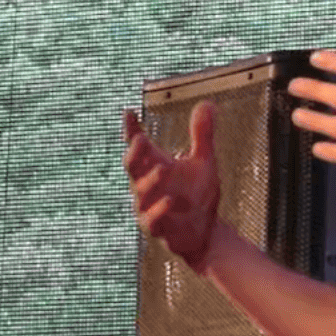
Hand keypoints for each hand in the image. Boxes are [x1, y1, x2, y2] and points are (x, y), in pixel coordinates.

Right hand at [122, 102, 221, 272]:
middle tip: (140, 139)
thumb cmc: (198, 196)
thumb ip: (202, 135)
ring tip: (164, 168)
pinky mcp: (158, 228)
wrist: (206, 233)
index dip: (131, 130)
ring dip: (149, 181)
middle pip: (131, 166)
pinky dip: (159, 210)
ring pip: (140, 192)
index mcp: (154, 165)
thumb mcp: (204, 162)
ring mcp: (149, 207)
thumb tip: (207, 103)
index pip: (138, 145)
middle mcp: (147, 185)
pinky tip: (169, 200)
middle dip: (133, 153)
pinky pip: (152, 220)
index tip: (128, 114)